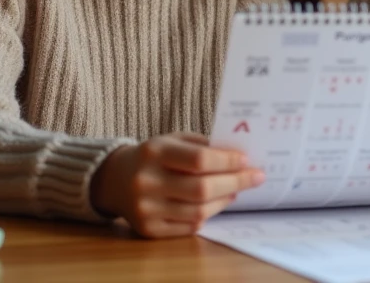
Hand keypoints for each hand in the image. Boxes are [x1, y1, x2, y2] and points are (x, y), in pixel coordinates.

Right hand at [90, 132, 264, 237]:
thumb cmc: (153, 156)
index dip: (227, 162)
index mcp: (154, 152)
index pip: (199, 160)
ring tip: (236, 190)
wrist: (114, 179)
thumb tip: (239, 157)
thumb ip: (202, 146)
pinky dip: (207, 215)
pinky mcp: (148, 229)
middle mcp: (147, 182)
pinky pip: (189, 227)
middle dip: (235, 182)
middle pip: (201, 189)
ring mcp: (146, 209)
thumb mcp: (172, 140)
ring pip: (198, 211)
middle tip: (256, 177)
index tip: (247, 160)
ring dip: (224, 200)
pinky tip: (217, 203)